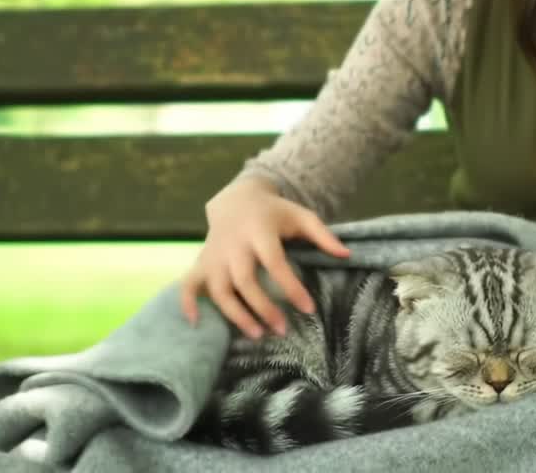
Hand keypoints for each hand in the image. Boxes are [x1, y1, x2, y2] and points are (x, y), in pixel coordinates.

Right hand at [178, 176, 349, 337]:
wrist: (236, 199)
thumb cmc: (275, 213)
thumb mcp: (301, 216)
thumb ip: (323, 235)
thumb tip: (347, 255)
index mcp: (259, 232)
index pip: (275, 263)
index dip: (291, 287)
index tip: (309, 309)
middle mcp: (233, 245)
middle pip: (244, 281)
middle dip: (263, 308)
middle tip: (282, 330)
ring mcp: (214, 255)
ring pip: (219, 290)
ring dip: (235, 315)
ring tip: (257, 335)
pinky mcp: (201, 263)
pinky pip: (188, 284)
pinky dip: (188, 303)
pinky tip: (196, 323)